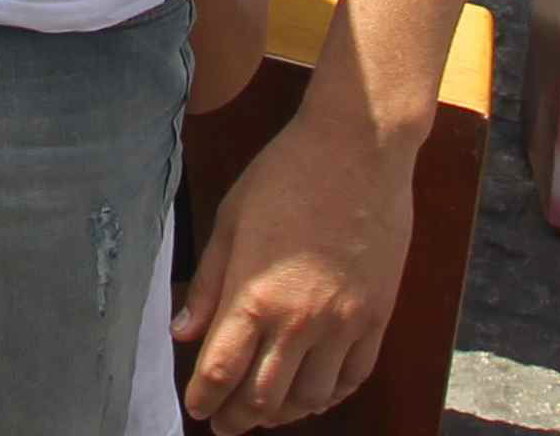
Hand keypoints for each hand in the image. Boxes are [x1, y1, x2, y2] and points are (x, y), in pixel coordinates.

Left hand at [178, 100, 416, 430]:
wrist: (358, 151)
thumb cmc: (285, 176)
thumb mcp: (231, 221)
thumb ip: (210, 284)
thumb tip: (182, 332)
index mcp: (254, 296)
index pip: (220, 371)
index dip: (204, 399)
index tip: (196, 407)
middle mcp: (299, 321)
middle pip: (263, 397)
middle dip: (237, 418)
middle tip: (224, 423)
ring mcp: (343, 323)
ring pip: (309, 398)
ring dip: (283, 413)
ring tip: (265, 412)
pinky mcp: (376, 318)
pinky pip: (353, 378)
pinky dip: (329, 396)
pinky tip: (312, 394)